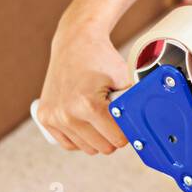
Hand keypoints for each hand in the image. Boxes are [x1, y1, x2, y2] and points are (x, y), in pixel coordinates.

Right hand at [35, 16, 133, 154]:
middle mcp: (67, 114)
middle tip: (115, 117)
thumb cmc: (101, 58)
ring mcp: (54, 117)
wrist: (74, 43)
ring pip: (86, 148)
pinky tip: (87, 124)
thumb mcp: (124, 78)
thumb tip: (146, 124)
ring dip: (97, 138)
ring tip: (99, 116)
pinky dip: (80, 139)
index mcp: (88, 105)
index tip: (128, 122)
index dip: (127, 131)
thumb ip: (135, 102)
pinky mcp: (45, 117)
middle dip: (113, 135)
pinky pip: (68, 144)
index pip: (117, 138)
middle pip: (102, 147)